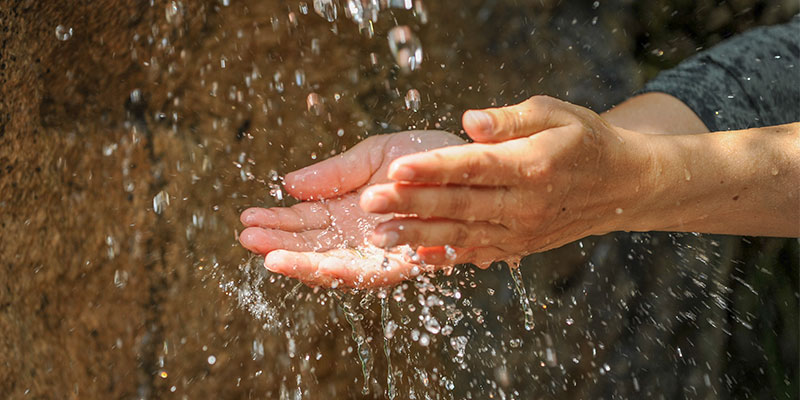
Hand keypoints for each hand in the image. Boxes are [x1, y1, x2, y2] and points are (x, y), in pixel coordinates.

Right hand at [239, 131, 464, 287]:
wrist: (475, 163)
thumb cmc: (426, 159)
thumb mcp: (374, 156)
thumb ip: (334, 173)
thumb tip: (288, 184)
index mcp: (350, 209)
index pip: (307, 221)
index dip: (278, 222)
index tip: (247, 218)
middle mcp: (363, 235)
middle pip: (315, 247)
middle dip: (281, 244)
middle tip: (247, 239)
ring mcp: (383, 250)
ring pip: (337, 265)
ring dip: (304, 263)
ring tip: (270, 257)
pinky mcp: (409, 261)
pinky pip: (374, 272)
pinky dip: (345, 271)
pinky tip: (319, 266)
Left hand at [360, 96, 652, 263]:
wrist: (623, 186)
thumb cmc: (585, 140)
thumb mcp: (556, 114)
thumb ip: (510, 119)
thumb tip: (469, 120)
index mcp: (532, 165)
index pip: (475, 166)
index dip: (434, 167)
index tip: (397, 167)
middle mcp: (526, 204)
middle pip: (460, 204)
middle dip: (411, 204)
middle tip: (369, 203)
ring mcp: (521, 231)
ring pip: (461, 234)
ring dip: (416, 236)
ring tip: (377, 236)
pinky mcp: (518, 247)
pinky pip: (475, 254)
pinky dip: (444, 256)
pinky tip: (411, 256)